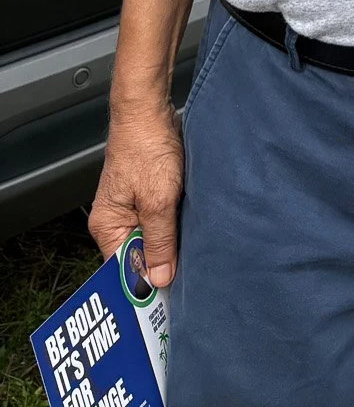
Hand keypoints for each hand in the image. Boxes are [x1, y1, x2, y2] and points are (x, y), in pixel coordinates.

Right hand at [89, 102, 183, 287]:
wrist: (150, 110)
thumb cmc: (146, 148)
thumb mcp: (158, 201)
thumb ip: (159, 241)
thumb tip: (159, 279)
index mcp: (108, 226)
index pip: (123, 270)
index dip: (146, 283)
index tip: (169, 296)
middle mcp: (116, 220)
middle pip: (141, 256)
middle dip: (163, 261)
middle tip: (189, 272)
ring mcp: (133, 207)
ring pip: (155, 237)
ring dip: (172, 240)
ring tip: (192, 245)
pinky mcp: (149, 194)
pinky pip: (162, 219)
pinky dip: (176, 222)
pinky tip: (192, 222)